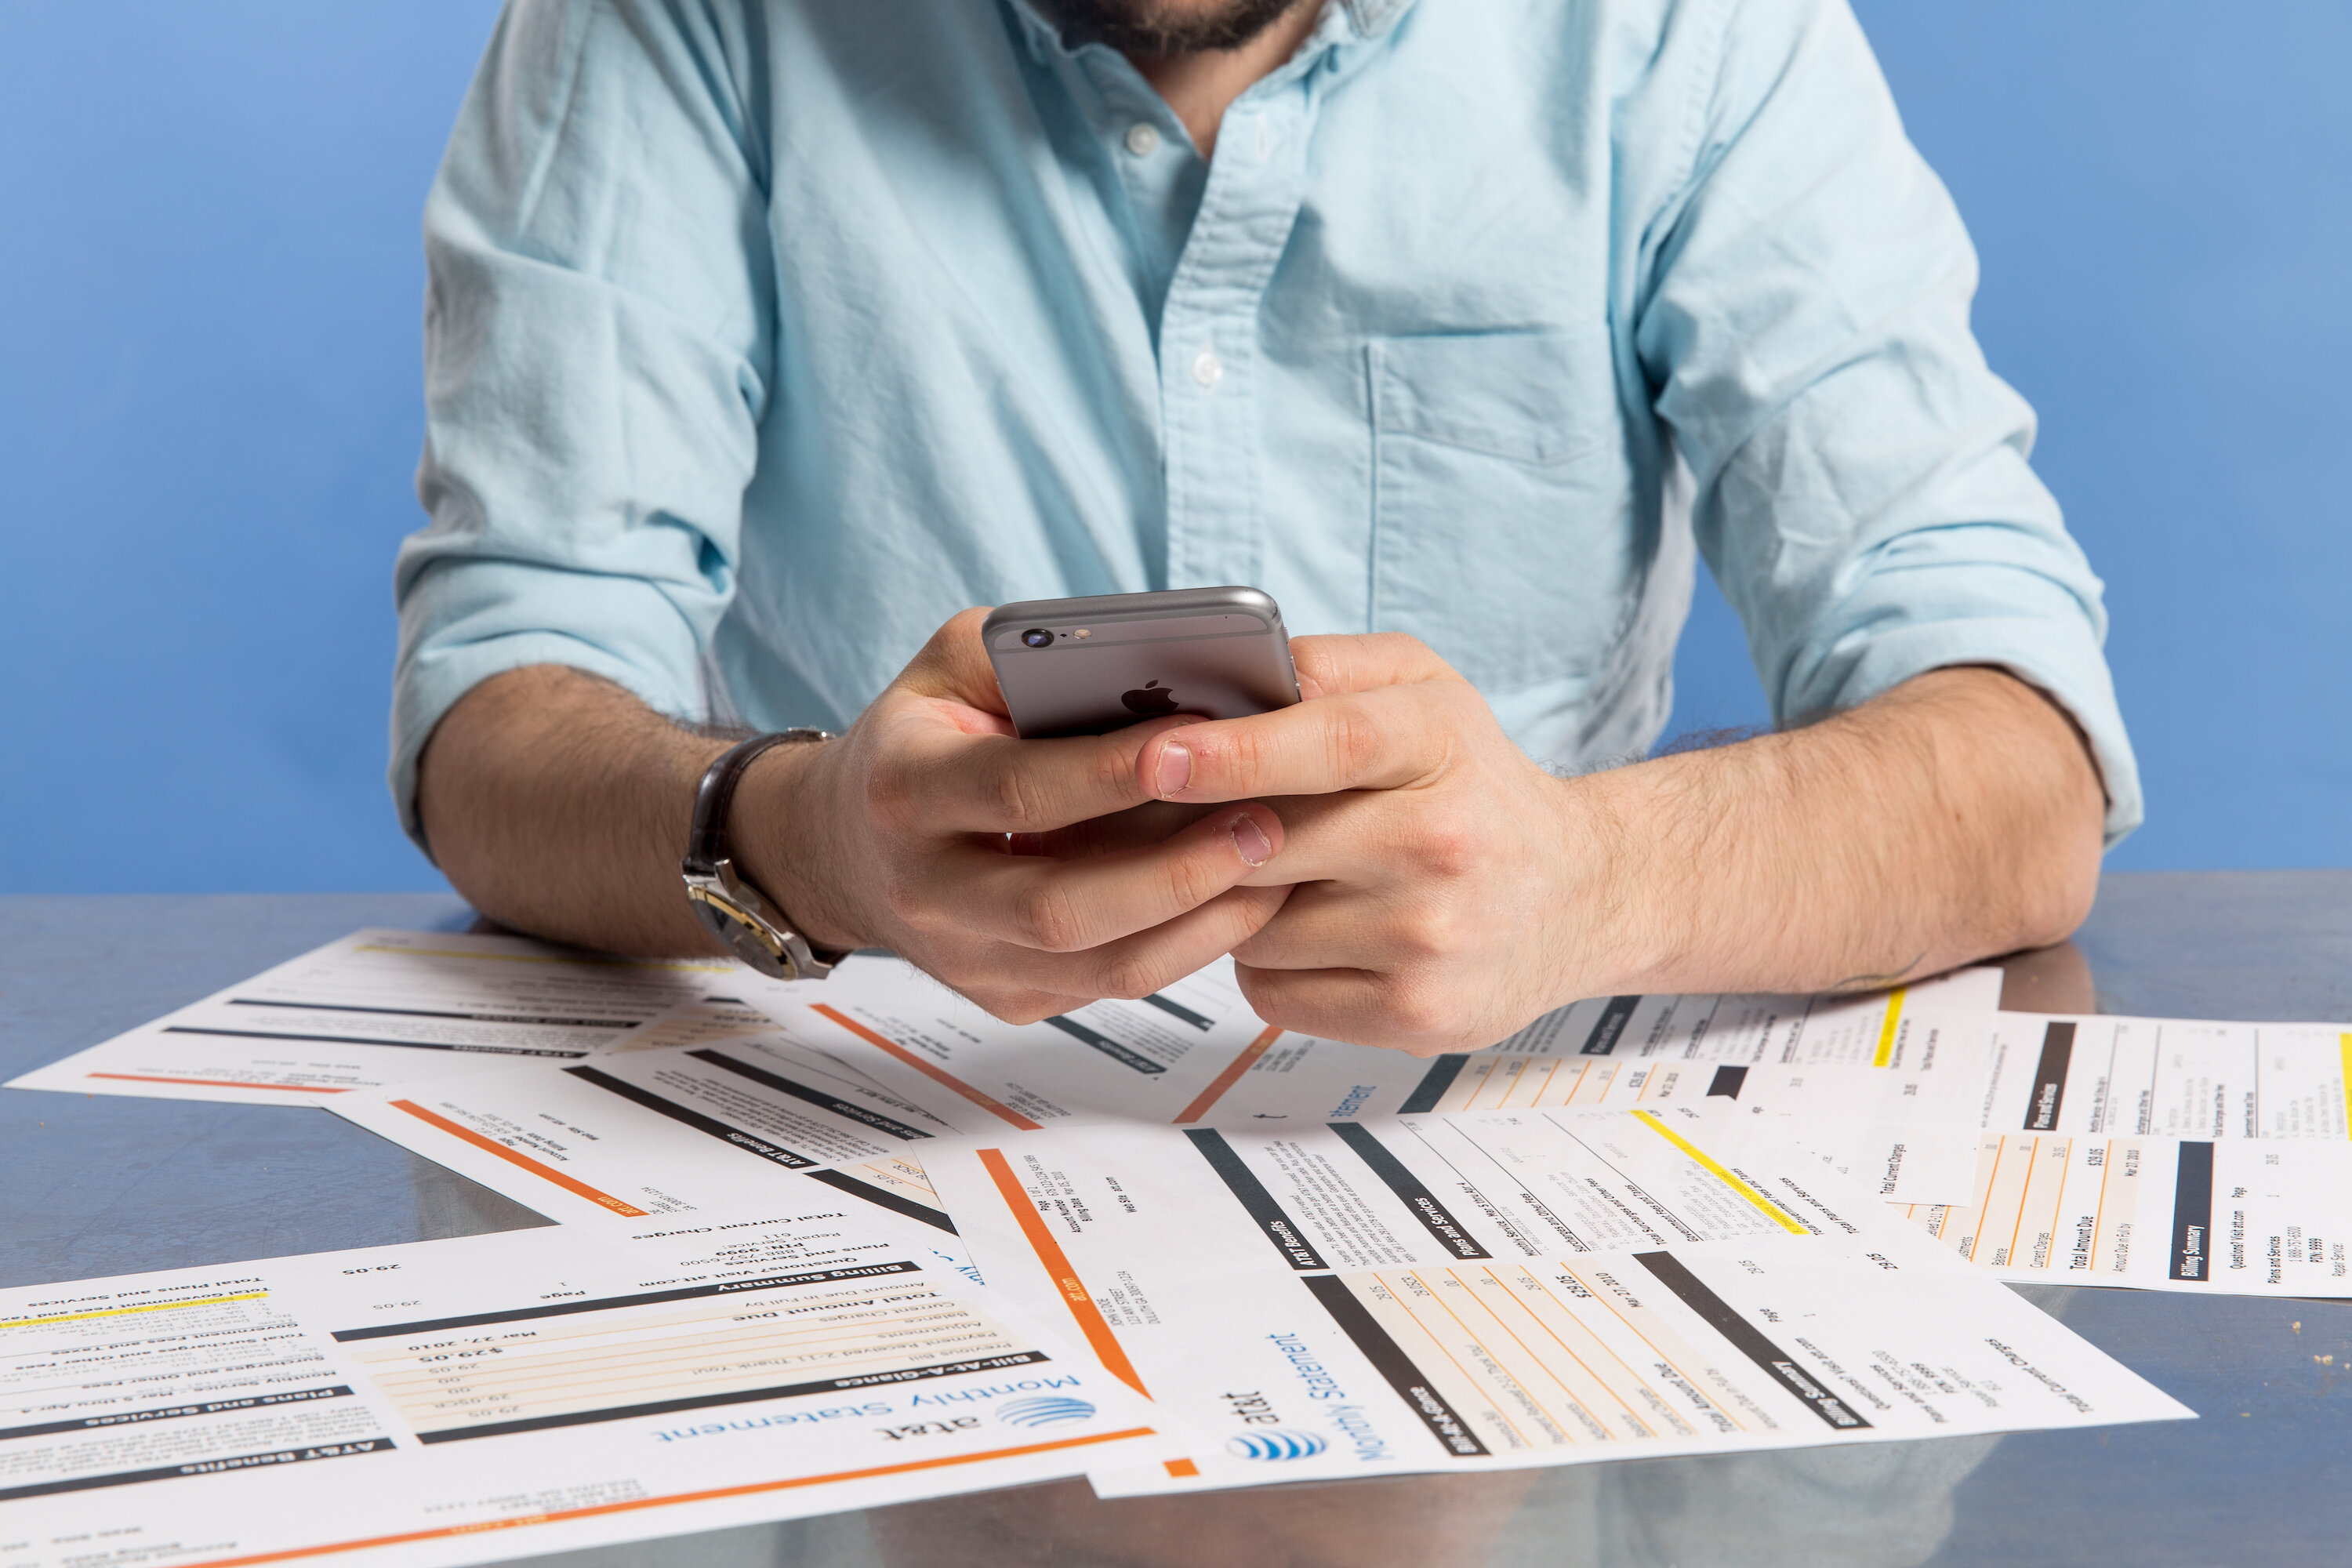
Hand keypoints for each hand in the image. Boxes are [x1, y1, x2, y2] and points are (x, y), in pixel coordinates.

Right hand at [730, 610, 1291, 1022]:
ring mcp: (966, 960)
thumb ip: (1037, 652)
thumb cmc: (927, 735)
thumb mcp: (954, 664)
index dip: (1115, 772)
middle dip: (1177, 869)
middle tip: (1269, 823)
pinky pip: (1112, 985)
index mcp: (904, 789)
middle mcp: (926, 890)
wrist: (847, 846)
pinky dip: (1189, 946)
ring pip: (1100, 966)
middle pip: (1061, 906)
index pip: (1019, 791)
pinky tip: (1244, 900)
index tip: (1207, 736)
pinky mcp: (1007, 999)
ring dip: (1202, 921)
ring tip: (1279, 867)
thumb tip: (1161, 659)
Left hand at [1130, 634, 1609, 1055]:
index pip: (1330, 743)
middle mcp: (1441, 841)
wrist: (1580, 896)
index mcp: (1440, 742)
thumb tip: (1221, 675)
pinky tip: (1315, 936)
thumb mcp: (1426, 691)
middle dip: (1204, 836)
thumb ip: (1328, 668)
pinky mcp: (1412, 1014)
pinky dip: (1269, 967)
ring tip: (1292, 880)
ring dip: (1241, 906)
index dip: (1235, 752)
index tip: (1154, 757)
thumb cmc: (1474, 784)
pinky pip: (1273, 992)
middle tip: (1183, 825)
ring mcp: (1429, 936)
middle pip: (1268, 843)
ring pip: (1255, 927)